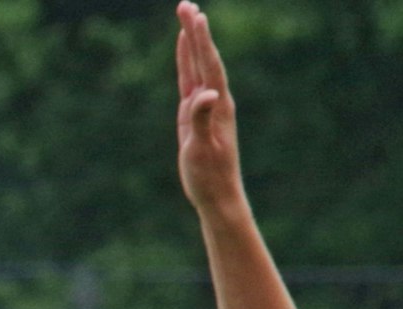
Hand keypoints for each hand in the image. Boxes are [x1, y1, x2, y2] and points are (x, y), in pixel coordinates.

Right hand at [175, 2, 247, 223]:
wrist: (218, 195)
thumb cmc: (209, 176)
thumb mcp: (202, 150)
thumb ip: (202, 120)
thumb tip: (207, 94)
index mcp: (218, 105)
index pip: (208, 65)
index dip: (200, 40)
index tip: (193, 16)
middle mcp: (215, 99)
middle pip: (203, 58)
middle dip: (194, 31)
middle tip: (185, 4)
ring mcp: (206, 106)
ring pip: (197, 65)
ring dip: (191, 41)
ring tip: (186, 16)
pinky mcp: (195, 115)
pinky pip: (190, 80)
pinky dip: (186, 62)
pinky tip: (184, 49)